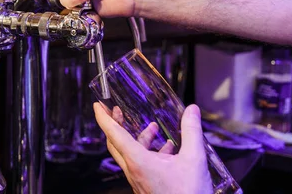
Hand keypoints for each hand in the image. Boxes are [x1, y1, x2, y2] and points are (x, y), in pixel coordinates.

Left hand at [94, 103, 212, 193]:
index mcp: (138, 162)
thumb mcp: (194, 159)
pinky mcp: (145, 186)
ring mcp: (138, 180)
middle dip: (115, 124)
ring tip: (153, 127)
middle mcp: (133, 170)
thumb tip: (191, 110)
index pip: (114, 134)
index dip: (104, 118)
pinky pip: (141, 164)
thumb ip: (191, 131)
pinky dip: (149, 152)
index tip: (98, 106)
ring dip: (138, 138)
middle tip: (116, 110)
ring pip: (129, 154)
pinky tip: (168, 149)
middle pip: (115, 143)